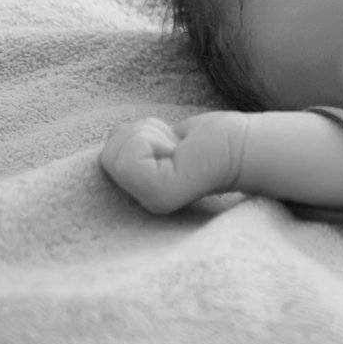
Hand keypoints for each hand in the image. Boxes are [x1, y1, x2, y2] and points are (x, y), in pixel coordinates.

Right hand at [98, 112, 248, 213]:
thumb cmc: (199, 143)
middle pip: (106, 154)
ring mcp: (147, 203)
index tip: (163, 147)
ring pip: (115, 153)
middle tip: (171, 147)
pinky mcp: (158, 194)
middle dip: (138, 136)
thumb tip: (112, 138)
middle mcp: (138, 207)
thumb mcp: (151, 143)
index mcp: (135, 197)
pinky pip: (130, 155)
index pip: (102, 159)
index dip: (131, 140)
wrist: (240, 148)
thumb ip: (128, 148)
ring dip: (148, 135)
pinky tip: (178, 151)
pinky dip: (152, 138)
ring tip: (176, 150)